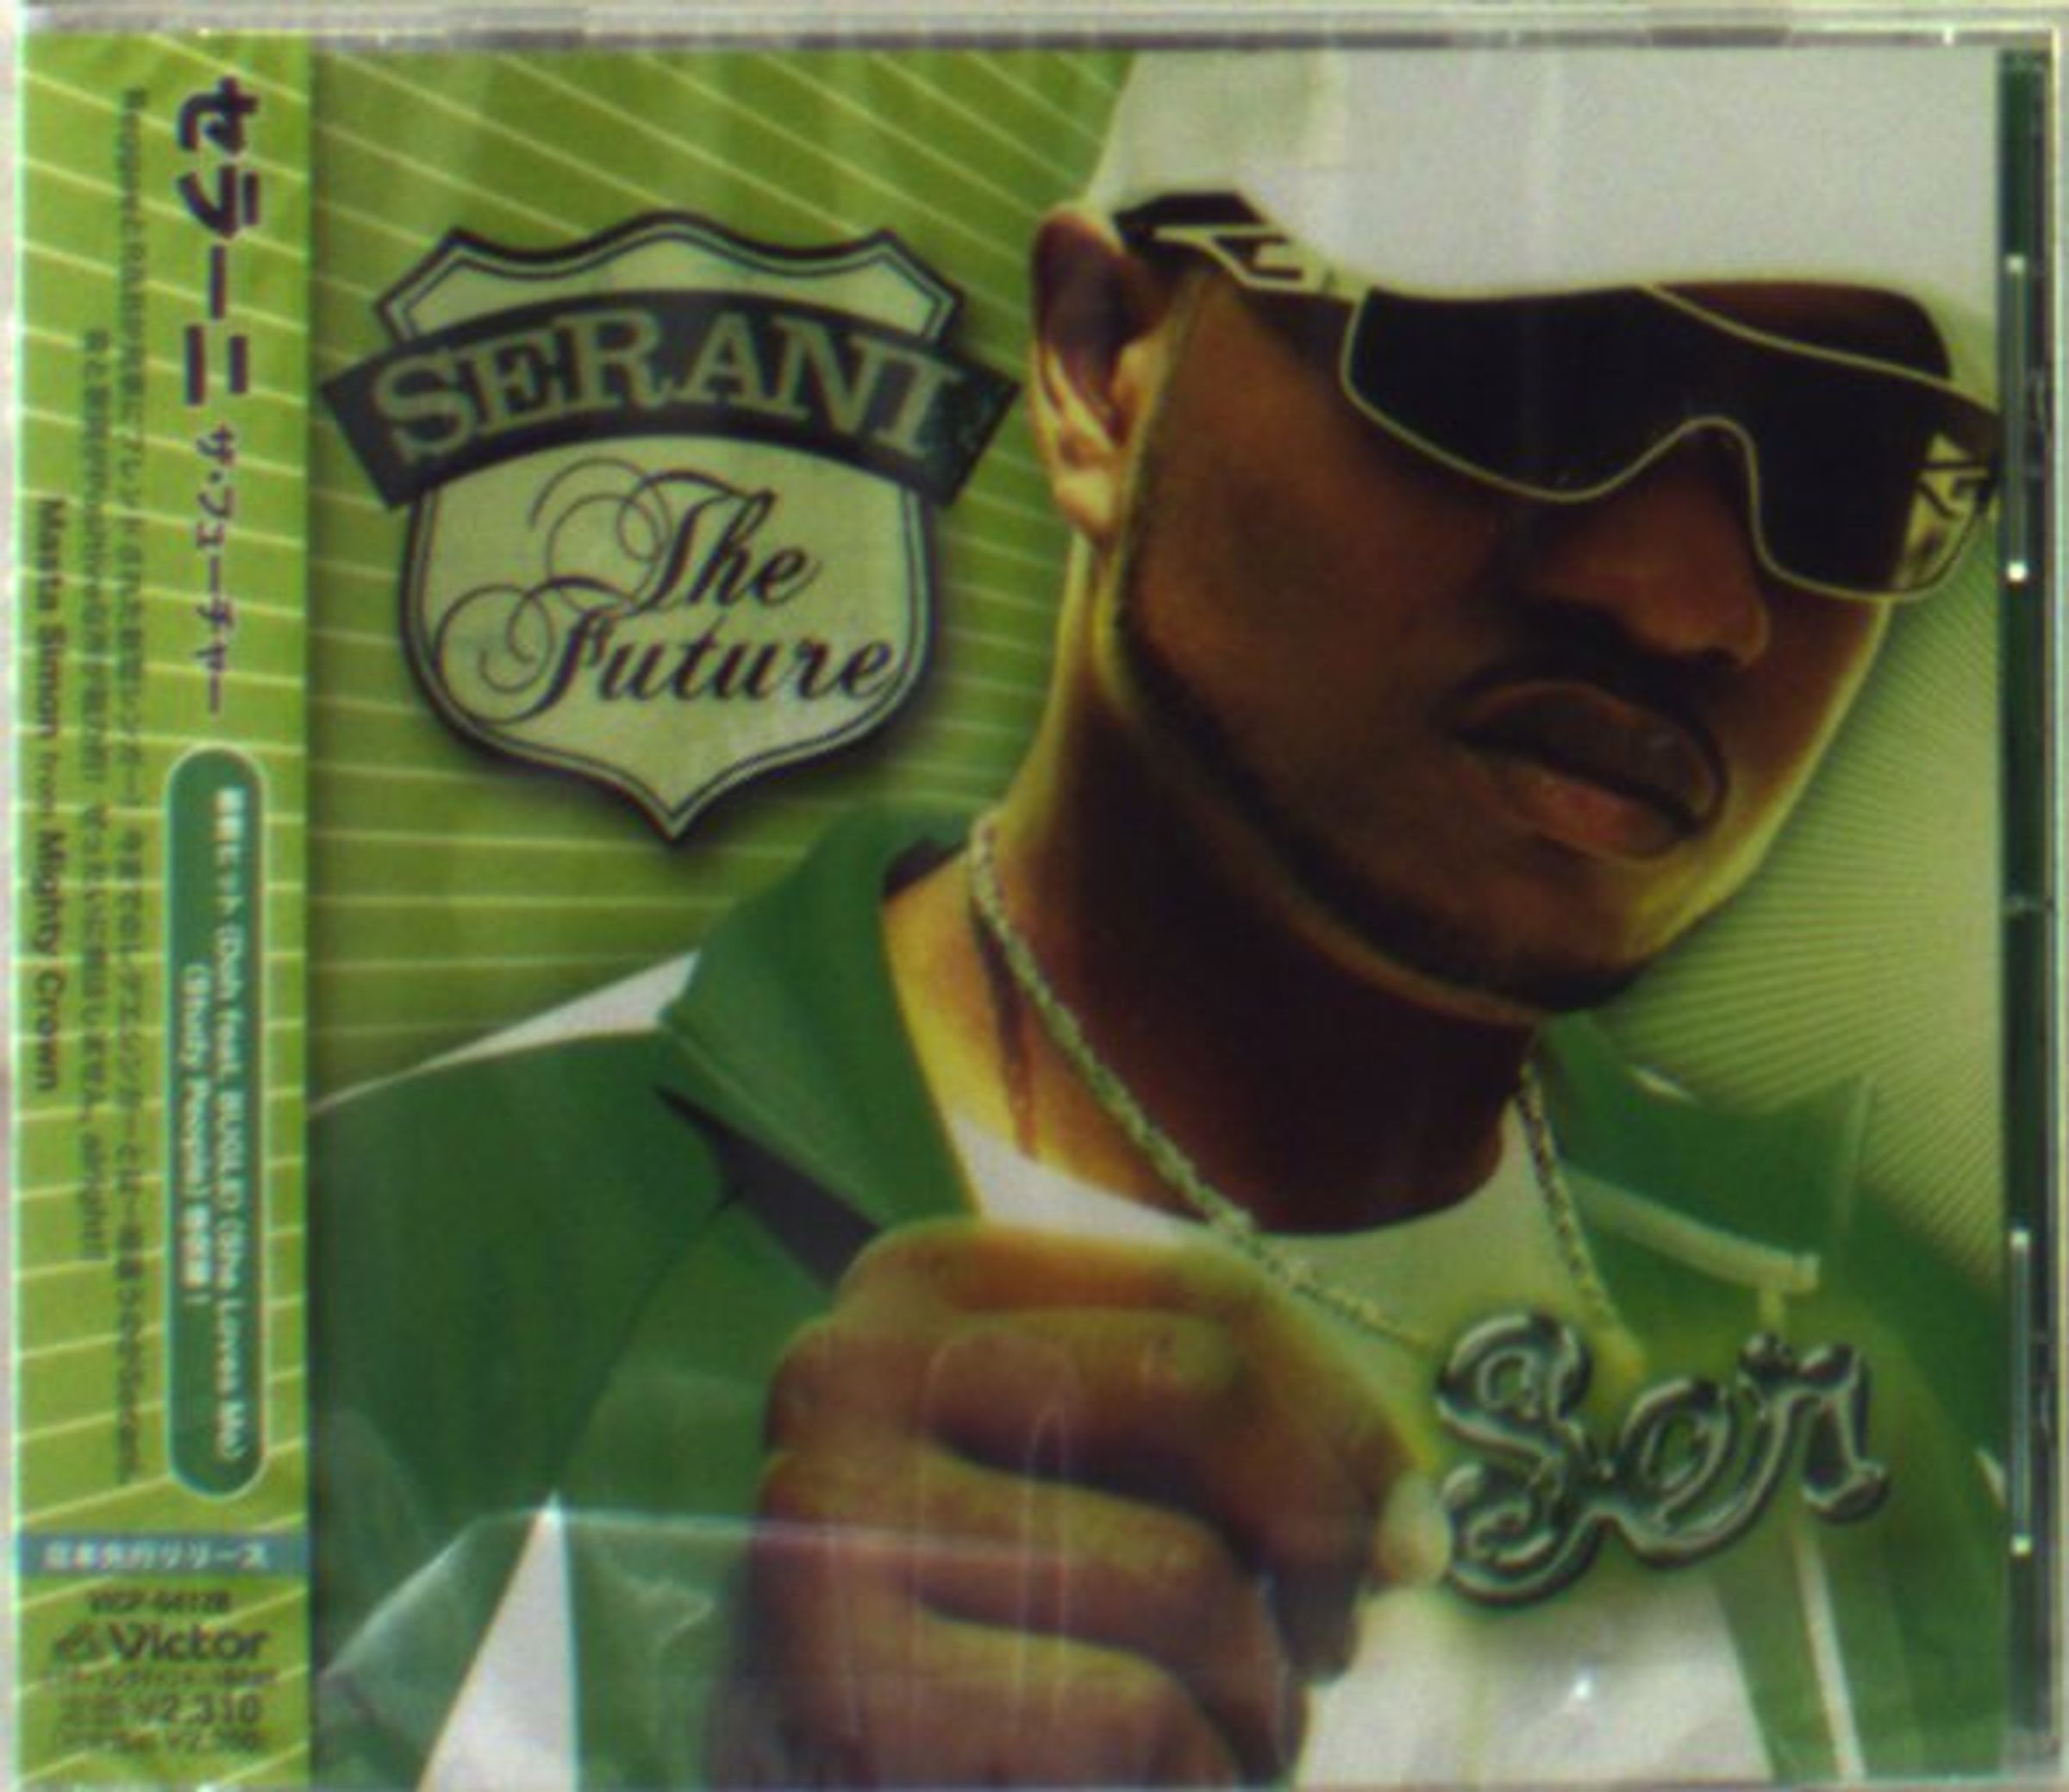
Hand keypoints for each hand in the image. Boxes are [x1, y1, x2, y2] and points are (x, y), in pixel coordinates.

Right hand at [710, 1219, 1416, 1786]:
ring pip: (1182, 1576)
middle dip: (1318, 1529)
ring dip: (1263, 1695)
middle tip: (1332, 1641)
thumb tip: (1410, 1526)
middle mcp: (848, 1370)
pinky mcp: (848, 1694)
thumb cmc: (977, 1628)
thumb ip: (1202, 1441)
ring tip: (1233, 1739)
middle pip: (1196, 1388)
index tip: (1404, 1528)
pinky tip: (1160, 1788)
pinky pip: (1140, 1722)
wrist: (803, 1784)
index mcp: (916, 1285)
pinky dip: (1202, 1779)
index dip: (1344, 1415)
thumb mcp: (1068, 1477)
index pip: (1199, 1292)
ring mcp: (829, 1527)